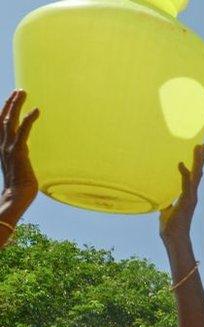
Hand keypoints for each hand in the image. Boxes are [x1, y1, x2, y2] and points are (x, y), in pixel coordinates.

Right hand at [1, 90, 40, 212]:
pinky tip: (37, 110)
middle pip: (3, 118)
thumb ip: (20, 157)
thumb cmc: (21, 186)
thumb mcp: (18, 167)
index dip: (3, 112)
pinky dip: (29, 119)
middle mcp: (3, 145)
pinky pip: (24, 131)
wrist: (17, 196)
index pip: (0, 125)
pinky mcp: (19, 151)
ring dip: (15, 105)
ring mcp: (9, 147)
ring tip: (23, 92)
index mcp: (2, 148)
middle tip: (19, 91)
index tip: (9, 100)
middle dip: (9, 103)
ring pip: (10, 120)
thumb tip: (24, 154)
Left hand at [160, 144, 203, 242]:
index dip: (194, 164)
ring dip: (198, 161)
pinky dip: (183, 174)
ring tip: (200, 148)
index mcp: (188, 195)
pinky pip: (185, 184)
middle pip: (198, 172)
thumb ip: (168, 203)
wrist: (174, 238)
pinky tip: (181, 164)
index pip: (192, 176)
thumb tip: (163, 200)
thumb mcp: (167, 211)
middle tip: (203, 145)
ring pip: (196, 175)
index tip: (196, 152)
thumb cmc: (170, 227)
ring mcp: (190, 197)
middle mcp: (192, 194)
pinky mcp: (186, 201)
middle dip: (200, 158)